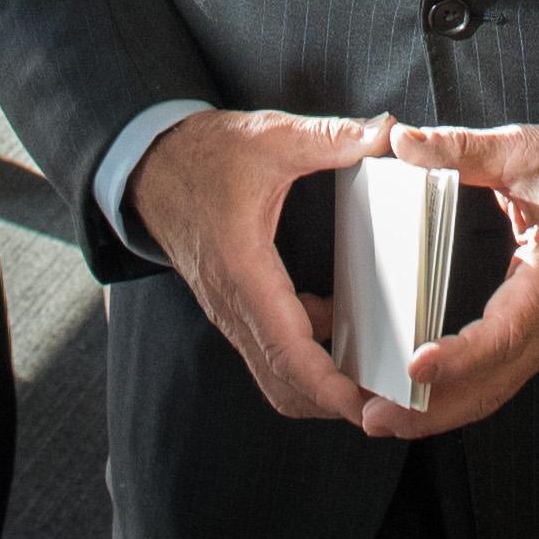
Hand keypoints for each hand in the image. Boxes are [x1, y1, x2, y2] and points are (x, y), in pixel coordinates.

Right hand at [128, 106, 391, 429]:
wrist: (149, 164)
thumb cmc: (206, 154)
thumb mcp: (272, 137)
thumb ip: (331, 138)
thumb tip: (388, 132)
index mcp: (244, 272)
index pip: (289, 351)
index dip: (329, 387)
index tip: (366, 406)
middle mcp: (233, 304)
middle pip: (284, 381)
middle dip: (333, 401)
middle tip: (387, 403)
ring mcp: (230, 309)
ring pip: (275, 372)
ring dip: (321, 381)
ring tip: (375, 374)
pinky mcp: (234, 304)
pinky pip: (270, 348)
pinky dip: (307, 353)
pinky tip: (343, 323)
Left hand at [376, 120, 538, 437]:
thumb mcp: (528, 149)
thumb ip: (462, 149)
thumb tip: (403, 142)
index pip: (505, 332)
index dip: (460, 357)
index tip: (416, 367)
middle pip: (495, 382)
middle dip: (434, 410)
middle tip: (375, 418)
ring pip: (500, 388)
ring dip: (445, 410)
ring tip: (387, 419)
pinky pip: (507, 376)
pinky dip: (466, 394)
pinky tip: (428, 397)